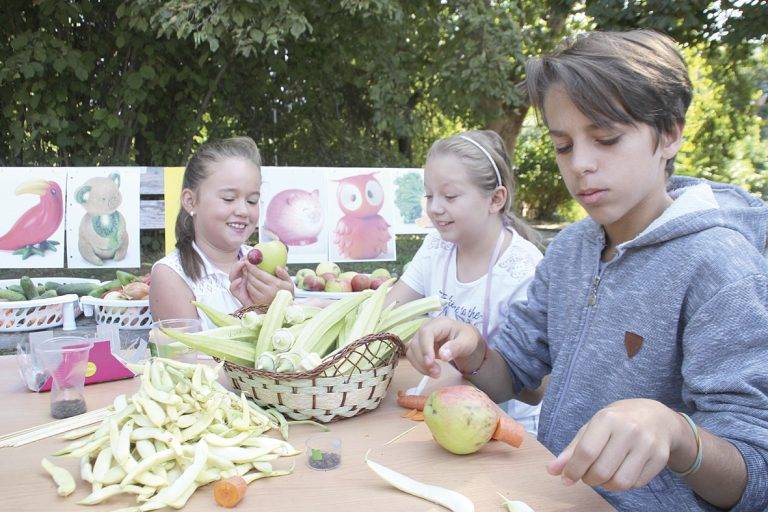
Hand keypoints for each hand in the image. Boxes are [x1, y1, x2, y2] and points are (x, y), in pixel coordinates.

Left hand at [229, 261, 293, 305]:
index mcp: (275, 284)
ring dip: (247, 279)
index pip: (259, 274)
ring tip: (248, 274)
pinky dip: (249, 286)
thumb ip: (284, 274)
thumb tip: (277, 267)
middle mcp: (268, 291)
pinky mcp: (258, 303)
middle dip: (248, 271)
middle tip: (246, 266)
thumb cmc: (287, 293)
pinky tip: (250, 282)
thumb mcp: (289, 283)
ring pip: (250, 285)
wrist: (285, 308)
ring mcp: (262, 298)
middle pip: (252, 279)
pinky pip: (250, 292)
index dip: (252, 267)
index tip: (248, 261)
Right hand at [406, 317, 482, 377]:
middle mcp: (426, 328)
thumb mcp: (467, 341)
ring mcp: (421, 337)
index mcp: (439, 323)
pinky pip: (413, 356)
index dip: (425, 348)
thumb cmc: (466, 338)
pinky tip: (430, 371)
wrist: (463, 339)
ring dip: (420, 365)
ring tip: (435, 374)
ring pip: (411, 351)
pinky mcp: (419, 346)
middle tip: (436, 373)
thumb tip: (443, 356)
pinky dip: (419, 365)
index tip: (430, 363)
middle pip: (416, 343)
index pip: (425, 333)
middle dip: (423, 360)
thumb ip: (455, 347)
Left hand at [547, 399, 693, 491]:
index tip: (567, 478)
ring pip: (620, 482)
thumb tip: (552, 471)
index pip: (586, 452)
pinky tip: (620, 472)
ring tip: (603, 475)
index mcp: (607, 419)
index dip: (573, 470)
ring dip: (606, 485)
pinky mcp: (660, 458)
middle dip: (589, 479)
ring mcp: (647, 445)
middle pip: (602, 471)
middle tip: (588, 475)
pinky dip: (623, 484)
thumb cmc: (618, 422)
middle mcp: (629, 430)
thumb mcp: (593, 427)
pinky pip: (636, 484)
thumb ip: (572, 449)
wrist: (657, 417)